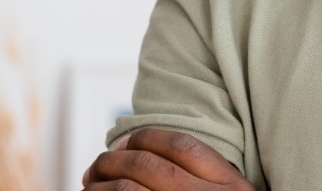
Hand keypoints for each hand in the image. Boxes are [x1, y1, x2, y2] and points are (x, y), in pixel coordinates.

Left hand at [82, 128, 254, 190]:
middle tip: (96, 166)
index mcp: (232, 187)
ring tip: (89, 186)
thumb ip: (211, 180)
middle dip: (113, 162)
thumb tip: (155, 156)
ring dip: (100, 186)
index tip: (125, 141)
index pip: (182, 146)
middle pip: (149, 167)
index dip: (147, 137)